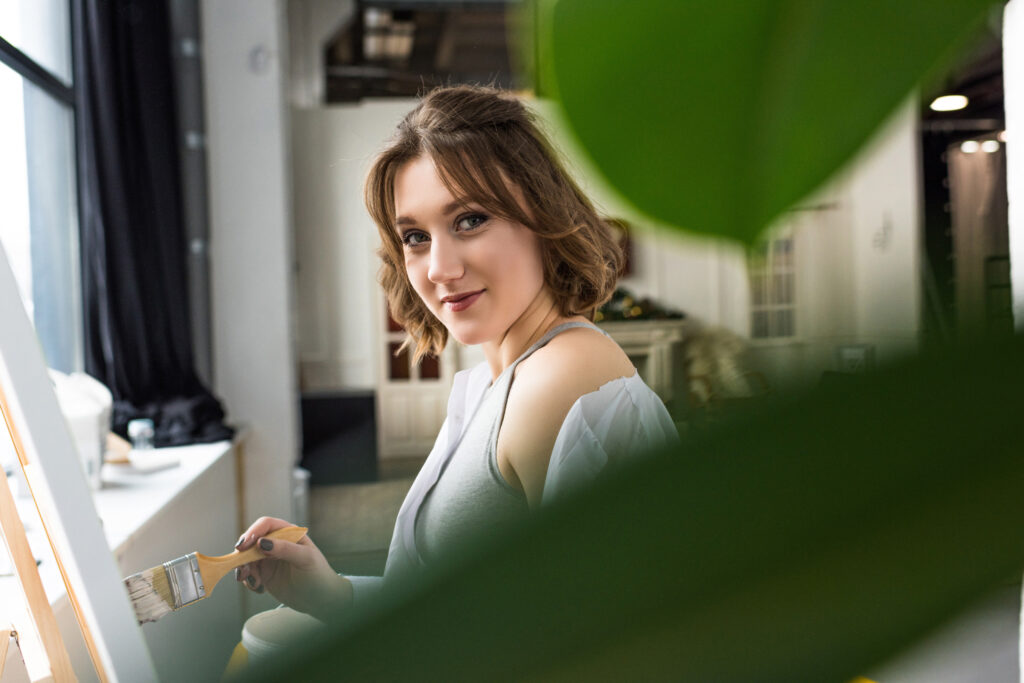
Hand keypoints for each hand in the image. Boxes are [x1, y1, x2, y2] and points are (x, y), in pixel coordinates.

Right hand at [234, 516, 351, 620]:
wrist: (320, 600)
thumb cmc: (318, 575)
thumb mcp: (306, 559)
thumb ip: (285, 549)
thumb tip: (262, 542)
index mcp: (288, 533)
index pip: (266, 525)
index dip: (252, 532)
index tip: (243, 547)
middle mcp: (276, 543)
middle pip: (251, 541)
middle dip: (243, 554)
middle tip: (244, 570)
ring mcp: (268, 559)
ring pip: (246, 558)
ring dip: (244, 569)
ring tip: (254, 582)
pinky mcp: (264, 574)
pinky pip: (248, 573)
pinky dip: (248, 580)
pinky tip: (260, 589)